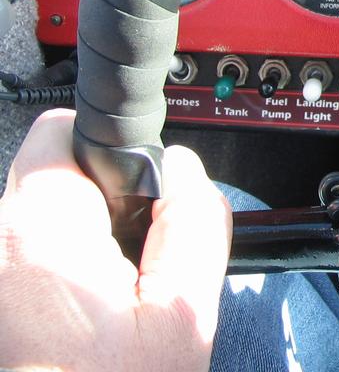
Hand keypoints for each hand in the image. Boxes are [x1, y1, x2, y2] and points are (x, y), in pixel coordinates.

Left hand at [0, 109, 231, 370]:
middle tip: (134, 266)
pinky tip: (83, 324)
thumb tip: (184, 170)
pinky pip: (27, 262)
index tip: (141, 189)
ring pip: (41, 223)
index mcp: (41, 234)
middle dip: (101, 204)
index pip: (66, 131)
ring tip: (109, 304)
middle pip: (53, 177)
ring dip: (78, 243)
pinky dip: (57, 277)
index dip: (115, 150)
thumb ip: (193, 223)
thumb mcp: (184, 315)